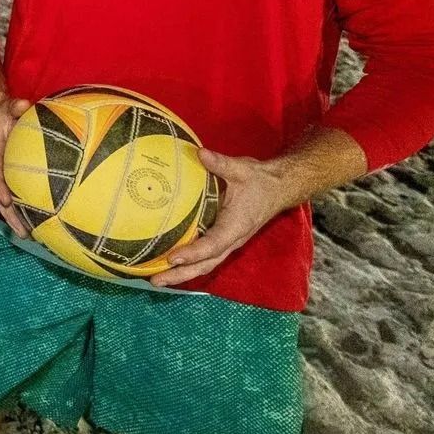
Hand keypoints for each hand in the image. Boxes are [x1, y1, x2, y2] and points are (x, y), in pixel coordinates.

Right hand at [0, 95, 32, 235]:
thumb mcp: (8, 106)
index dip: (0, 187)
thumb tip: (23, 104)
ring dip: (17, 219)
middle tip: (24, 234)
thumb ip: (14, 105)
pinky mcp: (11, 179)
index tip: (8, 200)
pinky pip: (17, 197)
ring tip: (31, 238)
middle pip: (0, 197)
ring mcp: (3, 176)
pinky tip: (38, 224)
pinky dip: (24, 211)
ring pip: (7, 202)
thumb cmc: (4, 114)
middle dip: (11, 216)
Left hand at [150, 149, 295, 287]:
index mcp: (236, 226)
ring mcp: (228, 241)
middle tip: (155, 280)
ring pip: (205, 264)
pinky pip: (205, 256)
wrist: (278, 188)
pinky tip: (169, 263)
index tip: (172, 257)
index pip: (212, 245)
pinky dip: (188, 263)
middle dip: (181, 274)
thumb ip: (221, 164)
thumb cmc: (259, 180)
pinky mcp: (224, 238)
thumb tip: (201, 153)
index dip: (193, 253)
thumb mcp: (241, 169)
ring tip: (157, 279)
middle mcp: (232, 239)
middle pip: (205, 264)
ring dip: (182, 273)